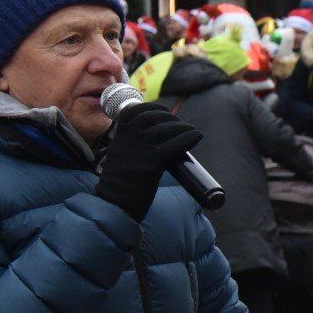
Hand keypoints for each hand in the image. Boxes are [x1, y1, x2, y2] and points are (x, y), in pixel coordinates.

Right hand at [95, 103, 203, 220]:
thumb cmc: (120, 183)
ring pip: (166, 129)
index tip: (163, 110)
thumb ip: (131, 145)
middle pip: (153, 117)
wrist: (114, 204)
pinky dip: (189, 137)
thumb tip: (154, 138)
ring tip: (191, 131)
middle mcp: (128, 139)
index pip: (134, 110)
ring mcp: (140, 149)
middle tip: (181, 125)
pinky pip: (175, 144)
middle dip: (170, 118)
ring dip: (183, 127)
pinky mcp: (152, 162)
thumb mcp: (119, 156)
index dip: (152, 107)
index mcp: (119, 136)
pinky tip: (197, 136)